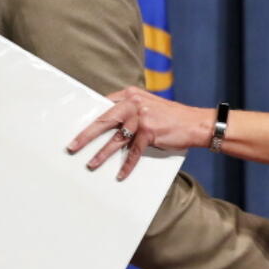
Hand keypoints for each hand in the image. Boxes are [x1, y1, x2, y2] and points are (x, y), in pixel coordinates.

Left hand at [67, 87, 211, 178]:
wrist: (196, 123)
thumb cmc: (171, 117)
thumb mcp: (148, 106)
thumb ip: (130, 111)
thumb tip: (108, 125)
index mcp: (131, 95)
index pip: (104, 104)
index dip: (90, 117)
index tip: (75, 127)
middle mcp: (134, 103)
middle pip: (104, 120)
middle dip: (86, 135)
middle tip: (73, 146)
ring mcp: (142, 117)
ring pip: (116, 139)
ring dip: (102, 154)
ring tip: (92, 164)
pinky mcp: (149, 131)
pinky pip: (134, 152)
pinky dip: (127, 165)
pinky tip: (121, 174)